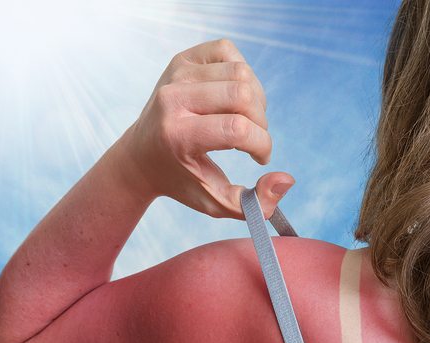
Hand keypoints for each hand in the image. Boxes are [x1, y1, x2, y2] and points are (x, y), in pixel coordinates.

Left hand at [120, 38, 294, 219]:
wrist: (141, 156)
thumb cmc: (182, 180)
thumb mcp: (216, 203)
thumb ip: (256, 204)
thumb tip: (288, 179)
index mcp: (177, 135)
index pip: (236, 129)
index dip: (262, 145)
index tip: (261, 158)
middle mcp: (173, 99)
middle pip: (244, 96)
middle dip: (261, 122)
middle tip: (253, 139)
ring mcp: (176, 74)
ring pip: (242, 73)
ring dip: (256, 100)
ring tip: (245, 119)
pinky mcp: (183, 58)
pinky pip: (228, 52)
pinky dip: (242, 74)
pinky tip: (233, 97)